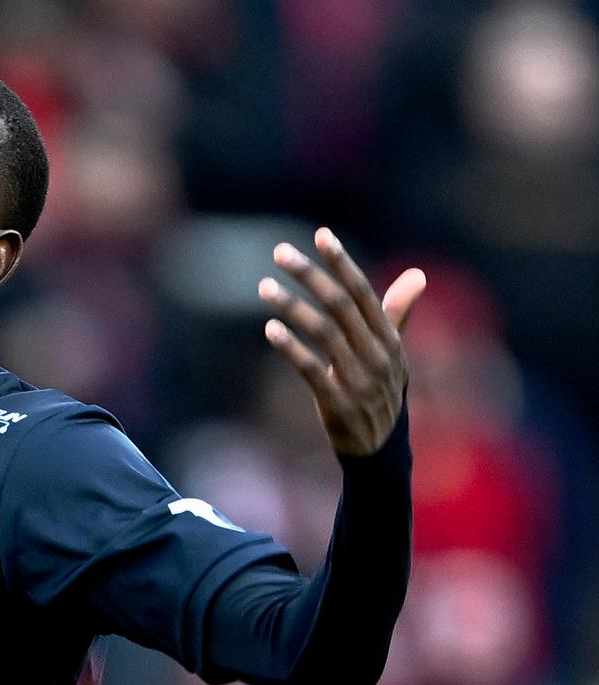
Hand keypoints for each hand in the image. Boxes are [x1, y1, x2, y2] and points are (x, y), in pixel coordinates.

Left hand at [258, 228, 423, 456]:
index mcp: (389, 338)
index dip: (342, 262)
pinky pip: (312, 370)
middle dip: (311, 275)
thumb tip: (419, 274)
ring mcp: (358, 379)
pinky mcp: (337, 402)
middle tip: (280, 252)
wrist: (381, 449)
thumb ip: (397, 313)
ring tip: (265, 287)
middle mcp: (377, 354)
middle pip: (341, 305)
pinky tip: (270, 329)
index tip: (320, 234)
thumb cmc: (382, 392)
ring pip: (324, 333)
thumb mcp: (394, 353)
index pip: (363, 291)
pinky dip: (292, 348)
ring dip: (293, 307)